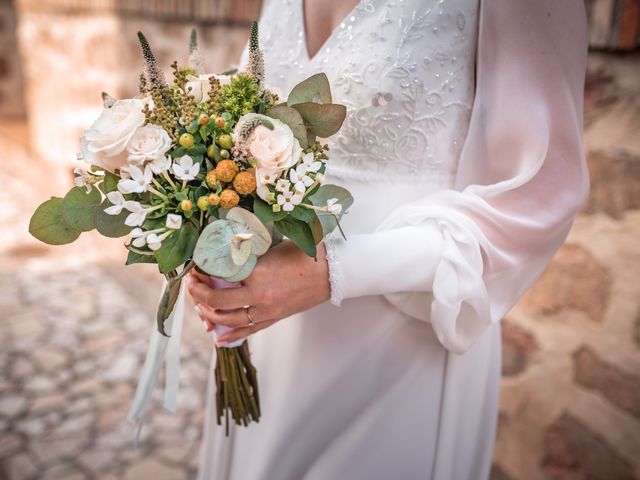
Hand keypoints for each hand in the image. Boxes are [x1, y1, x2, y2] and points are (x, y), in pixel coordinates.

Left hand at [187, 240, 329, 344]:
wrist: (332, 272)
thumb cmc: (305, 253)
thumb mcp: (273, 244)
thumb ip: (248, 248)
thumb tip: (223, 245)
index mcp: (257, 271)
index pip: (218, 272)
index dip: (202, 267)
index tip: (195, 262)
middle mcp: (258, 294)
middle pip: (216, 299)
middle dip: (197, 292)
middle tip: (192, 282)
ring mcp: (265, 310)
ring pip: (227, 319)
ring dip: (208, 313)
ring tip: (199, 305)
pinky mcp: (273, 318)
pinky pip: (246, 331)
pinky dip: (229, 335)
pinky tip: (217, 335)